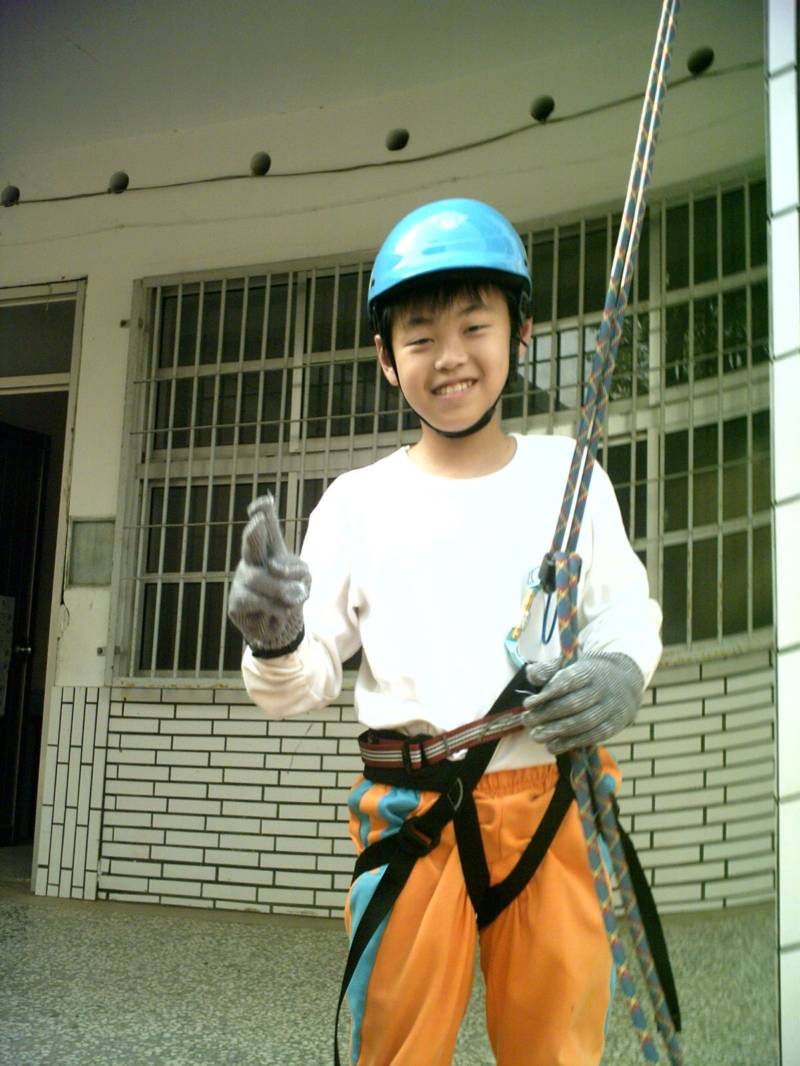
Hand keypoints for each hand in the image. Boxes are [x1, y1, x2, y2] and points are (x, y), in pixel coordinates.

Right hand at [227, 494, 310, 655]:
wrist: (278, 629)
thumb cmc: (291, 598)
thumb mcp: (304, 581)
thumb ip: (297, 574)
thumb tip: (280, 578)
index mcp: (270, 551)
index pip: (267, 528)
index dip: (264, 513)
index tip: (265, 501)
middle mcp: (252, 561)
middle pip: (252, 543)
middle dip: (255, 532)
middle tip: (258, 521)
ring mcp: (242, 579)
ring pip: (263, 579)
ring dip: (283, 591)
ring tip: (292, 600)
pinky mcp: (236, 600)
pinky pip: (261, 601)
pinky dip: (278, 610)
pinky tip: (280, 613)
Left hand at [522, 653, 643, 753]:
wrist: (625, 681)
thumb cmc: (589, 673)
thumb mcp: (572, 663)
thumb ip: (549, 668)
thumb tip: (532, 676)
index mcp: (590, 670)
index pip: (568, 682)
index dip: (546, 694)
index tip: (528, 704)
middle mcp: (603, 690)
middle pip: (573, 704)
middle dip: (547, 715)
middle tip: (527, 721)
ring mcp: (611, 709)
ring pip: (582, 723)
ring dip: (555, 731)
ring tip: (535, 735)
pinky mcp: (613, 726)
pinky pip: (591, 737)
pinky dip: (569, 743)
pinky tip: (551, 745)